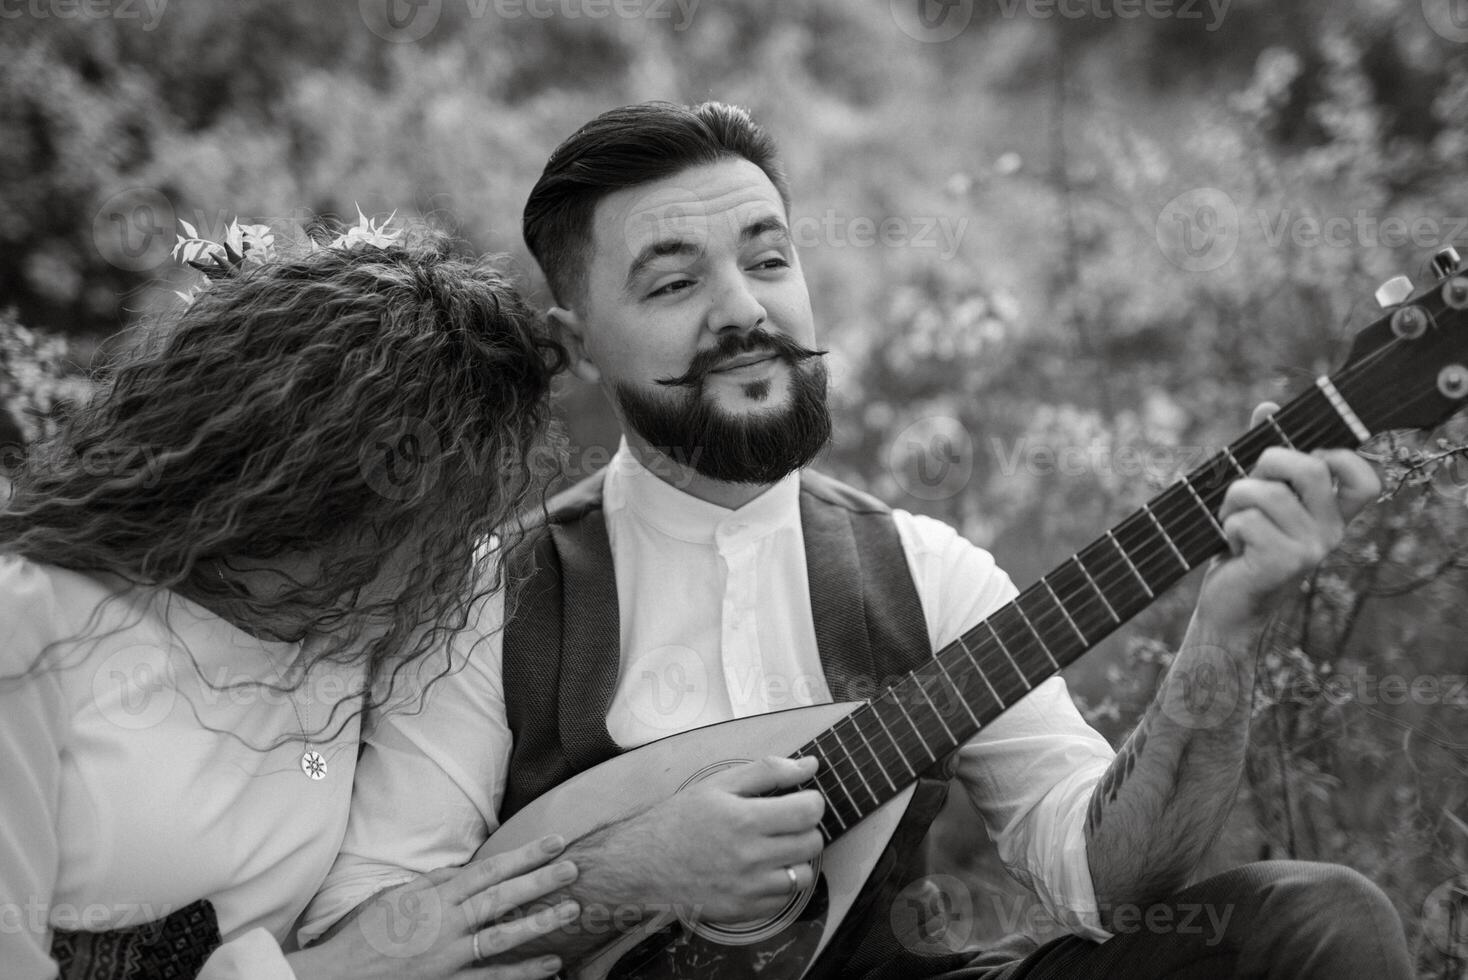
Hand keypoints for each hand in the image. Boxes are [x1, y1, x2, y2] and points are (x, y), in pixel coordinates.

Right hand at [289, 835, 578, 979]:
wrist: (339, 977)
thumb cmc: (366, 934)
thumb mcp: (398, 898)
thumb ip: (436, 883)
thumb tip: (468, 869)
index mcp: (436, 898)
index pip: (489, 870)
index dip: (524, 855)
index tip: (555, 842)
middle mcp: (446, 925)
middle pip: (502, 898)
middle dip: (540, 881)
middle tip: (573, 869)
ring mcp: (450, 957)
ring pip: (503, 937)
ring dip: (540, 924)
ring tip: (571, 911)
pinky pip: (493, 977)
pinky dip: (524, 972)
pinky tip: (551, 965)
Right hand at [622, 755, 824, 922]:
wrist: (641, 867)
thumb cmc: (677, 822)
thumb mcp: (717, 786)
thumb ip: (767, 772)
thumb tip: (809, 765)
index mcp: (745, 820)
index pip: (809, 811)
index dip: (810, 801)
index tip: (798, 800)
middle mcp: (751, 857)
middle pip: (812, 842)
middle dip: (804, 828)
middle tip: (782, 823)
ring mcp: (749, 889)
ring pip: (803, 874)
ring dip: (794, 858)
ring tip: (772, 848)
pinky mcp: (744, 911)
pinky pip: (784, 899)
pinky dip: (779, 884)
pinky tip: (759, 870)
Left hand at [1196, 402, 1379, 628]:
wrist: (1230, 606)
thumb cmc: (1244, 545)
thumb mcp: (1258, 497)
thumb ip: (1266, 456)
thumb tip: (1268, 406)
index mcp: (1334, 515)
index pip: (1366, 478)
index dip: (1338, 456)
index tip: (1304, 458)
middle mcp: (1332, 532)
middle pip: (1308, 466)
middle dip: (1265, 462)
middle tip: (1246, 486)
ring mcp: (1311, 549)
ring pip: (1267, 493)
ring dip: (1234, 500)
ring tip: (1232, 521)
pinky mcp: (1284, 563)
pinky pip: (1248, 519)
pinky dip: (1228, 525)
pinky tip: (1232, 545)